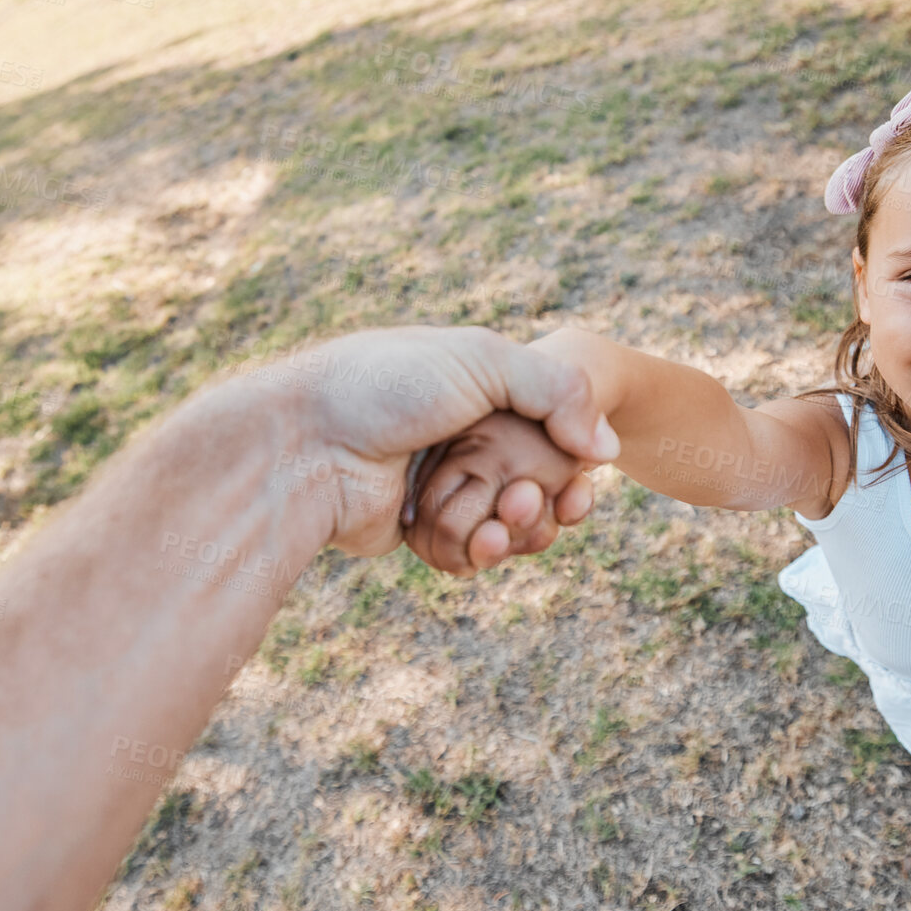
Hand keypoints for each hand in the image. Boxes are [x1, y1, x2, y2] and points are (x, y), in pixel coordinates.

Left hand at [252, 326, 617, 557]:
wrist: (304, 445)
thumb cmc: (387, 386)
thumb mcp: (483, 359)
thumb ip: (560, 392)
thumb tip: (606, 451)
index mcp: (479, 390)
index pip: (550, 429)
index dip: (575, 459)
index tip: (585, 480)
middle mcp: (462, 436)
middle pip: (537, 482)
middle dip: (547, 499)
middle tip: (539, 501)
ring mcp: (440, 484)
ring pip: (508, 522)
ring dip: (519, 529)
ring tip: (504, 522)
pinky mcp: (418, 530)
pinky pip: (471, 551)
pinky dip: (484, 550)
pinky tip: (484, 542)